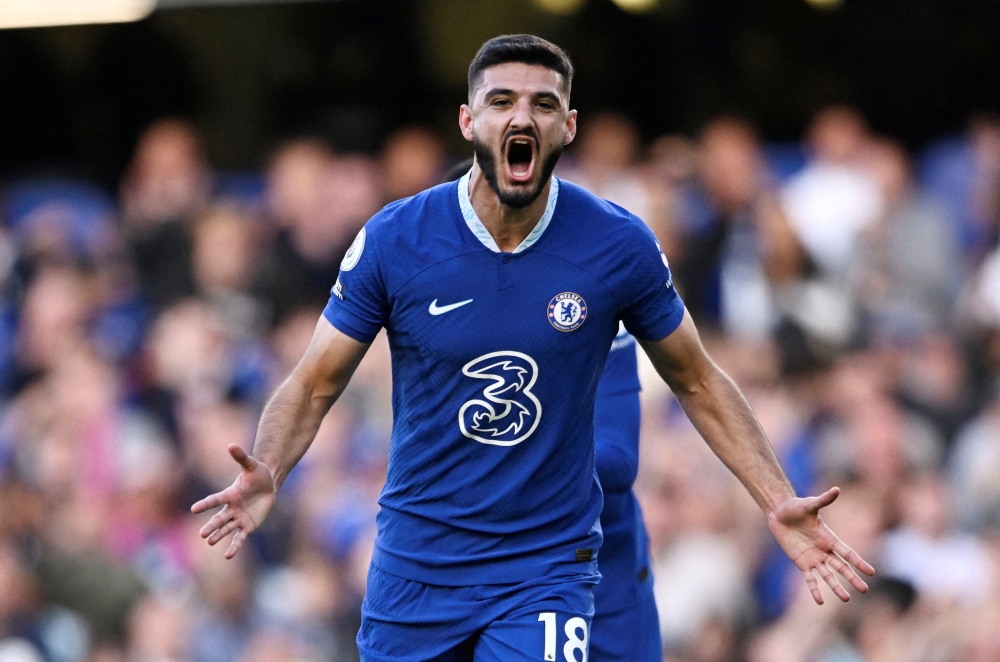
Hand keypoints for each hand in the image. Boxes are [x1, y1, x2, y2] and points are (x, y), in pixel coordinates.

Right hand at [191, 444, 277, 558]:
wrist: (268, 485)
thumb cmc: (257, 474)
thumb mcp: (251, 465)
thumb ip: (241, 457)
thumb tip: (231, 445)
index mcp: (230, 494)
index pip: (215, 500)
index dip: (205, 504)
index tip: (193, 509)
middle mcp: (232, 508)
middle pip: (219, 518)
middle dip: (212, 526)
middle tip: (201, 534)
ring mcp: (239, 518)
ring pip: (227, 529)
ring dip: (219, 536)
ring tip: (209, 542)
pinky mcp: (247, 525)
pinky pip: (240, 537)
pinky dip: (234, 546)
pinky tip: (228, 555)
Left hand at [768, 486, 875, 604]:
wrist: (779, 513)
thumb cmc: (795, 507)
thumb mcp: (809, 504)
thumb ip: (823, 500)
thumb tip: (837, 489)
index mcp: (829, 538)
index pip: (847, 552)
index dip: (859, 562)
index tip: (872, 572)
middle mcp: (824, 550)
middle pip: (841, 567)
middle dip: (852, 578)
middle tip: (864, 590)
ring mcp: (813, 558)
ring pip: (828, 575)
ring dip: (836, 587)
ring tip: (846, 599)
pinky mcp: (801, 562)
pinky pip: (809, 578)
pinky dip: (814, 589)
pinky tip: (819, 601)